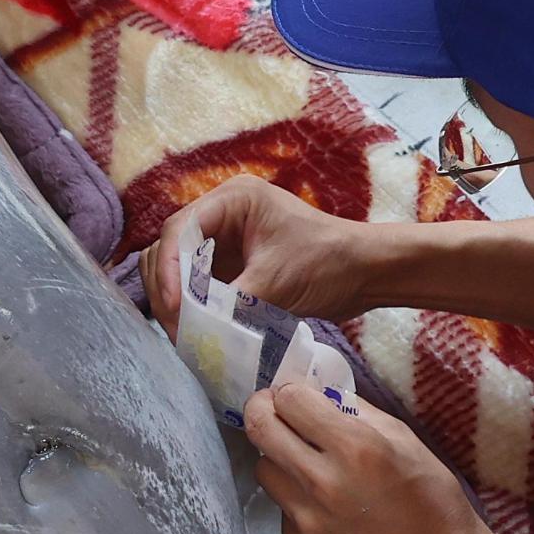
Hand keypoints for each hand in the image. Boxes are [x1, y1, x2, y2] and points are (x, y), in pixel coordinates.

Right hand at [148, 177, 378, 329]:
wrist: (365, 274)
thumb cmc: (328, 262)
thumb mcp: (276, 281)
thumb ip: (230, 303)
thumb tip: (192, 330)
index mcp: (232, 200)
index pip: (179, 229)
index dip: (168, 267)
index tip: (173, 305)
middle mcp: (223, 216)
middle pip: (171, 247)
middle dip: (167, 286)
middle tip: (175, 325)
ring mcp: (226, 242)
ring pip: (180, 268)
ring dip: (177, 299)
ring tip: (184, 333)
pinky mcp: (233, 267)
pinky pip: (199, 286)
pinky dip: (193, 307)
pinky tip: (196, 330)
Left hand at [242, 376, 516, 533]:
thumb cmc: (433, 501)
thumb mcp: (406, 440)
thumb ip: (358, 412)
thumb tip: (318, 394)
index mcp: (355, 447)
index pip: (289, 400)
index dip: (289, 392)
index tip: (295, 398)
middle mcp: (322, 483)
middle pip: (259, 429)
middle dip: (263, 411)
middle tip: (273, 412)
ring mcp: (306, 522)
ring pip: (264, 471)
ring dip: (281, 461)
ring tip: (310, 469)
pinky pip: (282, 512)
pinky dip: (299, 505)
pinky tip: (330, 514)